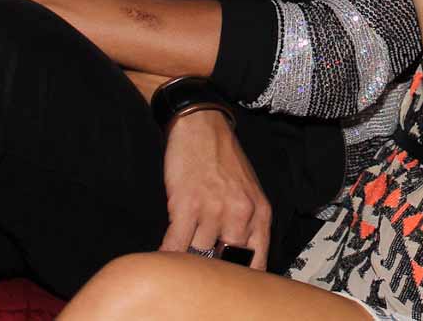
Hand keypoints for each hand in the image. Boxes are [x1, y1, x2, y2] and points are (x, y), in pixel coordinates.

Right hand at [160, 110, 270, 270]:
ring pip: (199, 256)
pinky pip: (175, 244)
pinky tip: (162, 262)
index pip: (256, 262)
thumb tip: (238, 265)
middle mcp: (240, 214)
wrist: (203, 127)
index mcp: (260, 213)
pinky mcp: (187, 205)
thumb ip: (248, 228)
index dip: (241, 284)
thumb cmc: (224, 162)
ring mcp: (214, 210)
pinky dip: (167, 257)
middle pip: (226, 264)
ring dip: (186, 266)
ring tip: (177, 275)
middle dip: (211, 277)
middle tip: (198, 285)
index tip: (228, 295)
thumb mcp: (248, 194)